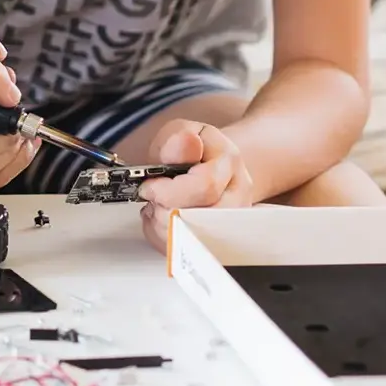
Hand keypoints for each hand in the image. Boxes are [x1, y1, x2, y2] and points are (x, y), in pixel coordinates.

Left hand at [135, 119, 252, 252]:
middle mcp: (236, 197)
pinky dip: (163, 239)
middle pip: (200, 219)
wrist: (213, 164)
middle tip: (151, 198)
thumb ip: (178, 141)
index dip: (169, 190)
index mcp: (229, 163)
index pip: (205, 186)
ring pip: (193, 240)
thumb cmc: (195, 150)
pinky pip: (186, 252)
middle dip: (164, 210)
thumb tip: (184, 143)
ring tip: (156, 207)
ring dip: (162, 226)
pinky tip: (160, 221)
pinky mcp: (217, 241)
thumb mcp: (182, 132)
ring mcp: (230, 224)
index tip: (149, 187)